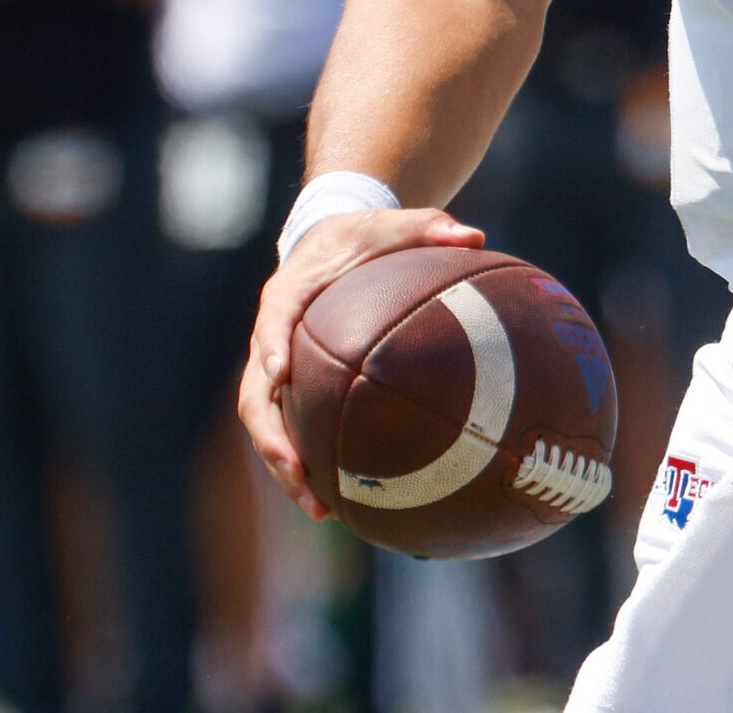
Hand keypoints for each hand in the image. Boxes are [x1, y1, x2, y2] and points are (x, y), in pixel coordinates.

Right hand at [237, 207, 484, 518]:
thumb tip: (476, 237)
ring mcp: (275, 364)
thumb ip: (433, 227)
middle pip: (255, 394)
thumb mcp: (399, 223)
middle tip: (300, 471)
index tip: (281, 375)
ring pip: (266, 423)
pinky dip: (307, 460)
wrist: (332, 238)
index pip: (273, 319)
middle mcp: (272, 334)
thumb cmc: (368, 234)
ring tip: (320, 508)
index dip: (272, 347)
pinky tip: (339, 498)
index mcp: (290, 290)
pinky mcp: (291, 385)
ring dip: (286, 465)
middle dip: (272, 437)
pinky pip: (290, 426)